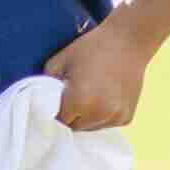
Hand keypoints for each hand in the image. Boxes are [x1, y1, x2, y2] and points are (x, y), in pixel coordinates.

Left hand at [42, 13, 159, 133]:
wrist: (129, 41)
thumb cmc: (91, 47)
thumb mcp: (60, 60)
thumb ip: (45, 84)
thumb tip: (40, 102)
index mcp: (79, 101)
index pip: (58, 120)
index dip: (55, 111)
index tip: (56, 101)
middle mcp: (98, 114)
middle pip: (74, 127)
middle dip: (70, 116)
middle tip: (72, 98)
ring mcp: (114, 117)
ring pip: (90, 128)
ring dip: (86, 118)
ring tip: (89, 97)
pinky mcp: (126, 117)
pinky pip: (106, 124)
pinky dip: (102, 116)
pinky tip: (104, 97)